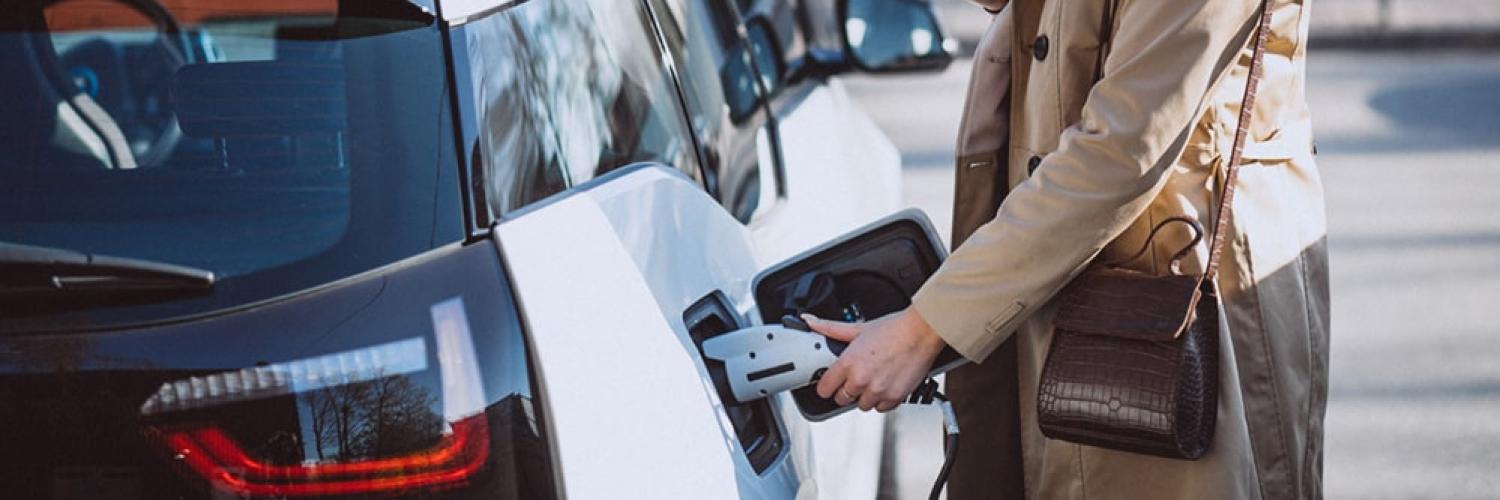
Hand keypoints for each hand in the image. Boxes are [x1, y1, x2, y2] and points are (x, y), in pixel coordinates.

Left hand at [805, 307, 946, 412]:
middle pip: (841, 399)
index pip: (824, 388)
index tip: (830, 384)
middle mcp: (861, 380)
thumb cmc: (894, 329)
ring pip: (861, 406)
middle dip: (846, 390)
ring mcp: (878, 391)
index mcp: (848, 363)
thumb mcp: (858, 328)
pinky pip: (882, 409)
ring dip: (865, 396)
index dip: (826, 386)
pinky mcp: (894, 398)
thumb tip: (811, 322)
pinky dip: (883, 400)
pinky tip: (886, 385)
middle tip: (855, 378)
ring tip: (873, 379)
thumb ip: (831, 329)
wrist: (921, 332)